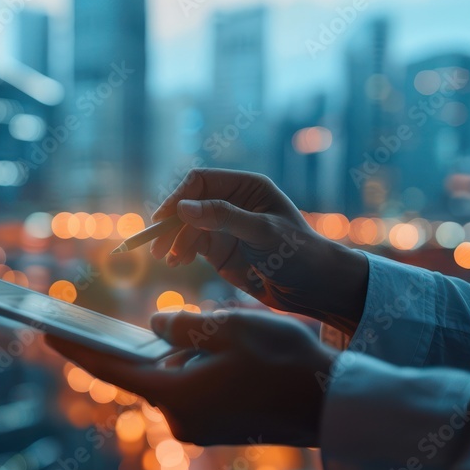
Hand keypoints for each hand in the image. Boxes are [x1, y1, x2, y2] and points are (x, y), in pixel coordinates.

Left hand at [46, 309, 336, 446]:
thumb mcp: (228, 327)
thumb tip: (155, 327)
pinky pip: (194, 389)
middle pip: (149, 370)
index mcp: (174, 396)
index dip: (75, 346)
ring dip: (186, 353)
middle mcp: (179, 420)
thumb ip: (183, 325)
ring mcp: (199, 428)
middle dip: (154, 341)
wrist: (332, 404)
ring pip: (175, 377)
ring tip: (225, 332)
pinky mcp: (217, 427)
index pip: (110, 368)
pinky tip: (229, 351)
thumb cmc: (283, 361)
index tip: (45, 331)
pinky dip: (199, 367)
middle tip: (162, 315)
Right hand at [151, 168, 368, 332]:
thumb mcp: (262, 233)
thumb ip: (223, 217)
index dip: (179, 197)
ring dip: (173, 240)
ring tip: (169, 260)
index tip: (164, 219)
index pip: (200, 181)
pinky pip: (190, 245)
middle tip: (155, 245)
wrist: (314, 288)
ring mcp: (224, 227)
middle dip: (170, 223)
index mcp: (246, 187)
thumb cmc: (298, 253)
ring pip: (185, 226)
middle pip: (188, 204)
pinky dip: (179, 252)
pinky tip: (176, 263)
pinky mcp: (219, 250)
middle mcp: (232, 203)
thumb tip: (183, 208)